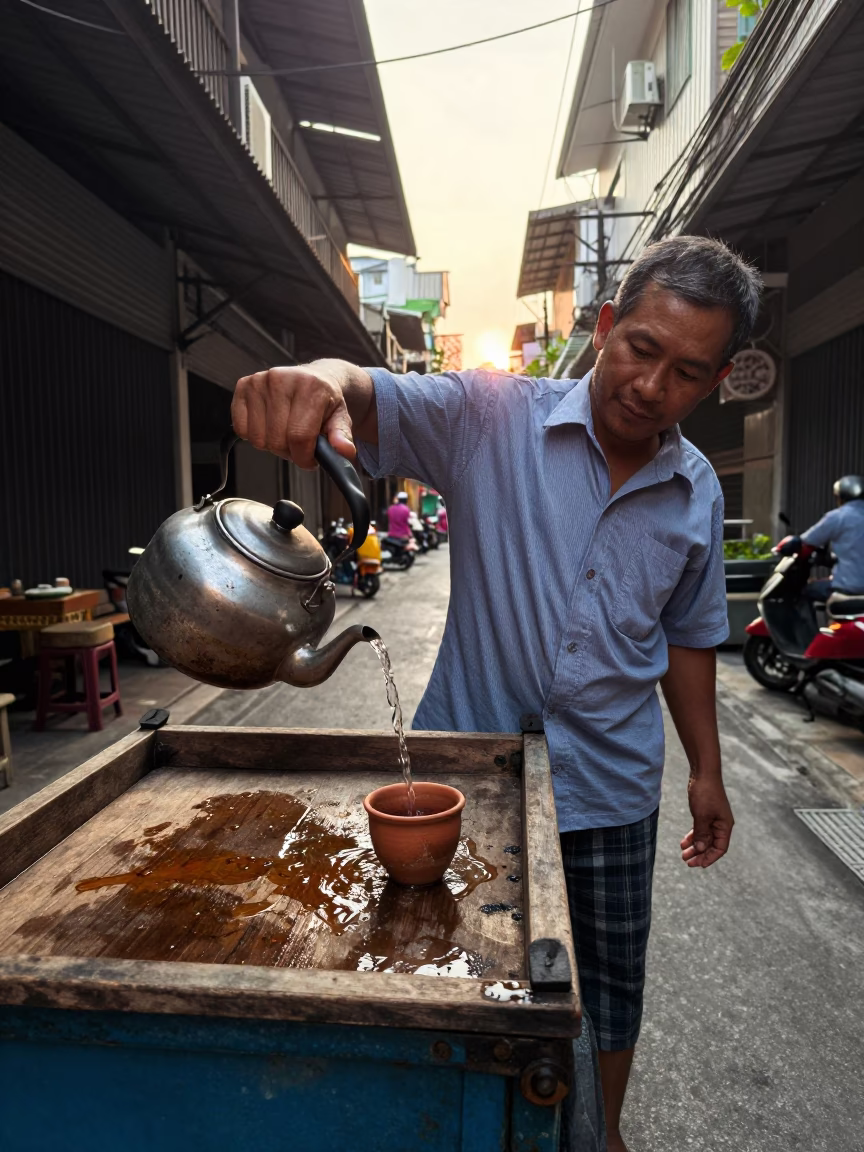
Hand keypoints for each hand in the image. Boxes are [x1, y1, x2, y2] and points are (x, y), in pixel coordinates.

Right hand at [232, 363, 356, 469]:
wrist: (314, 378)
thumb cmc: (325, 401)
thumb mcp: (341, 418)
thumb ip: (342, 436)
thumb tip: (344, 451)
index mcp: (310, 387)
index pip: (299, 437)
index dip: (304, 458)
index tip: (310, 460)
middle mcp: (281, 379)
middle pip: (277, 441)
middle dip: (290, 452)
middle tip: (300, 444)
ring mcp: (260, 381)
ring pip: (258, 439)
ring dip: (272, 445)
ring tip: (286, 433)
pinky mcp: (243, 385)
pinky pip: (242, 429)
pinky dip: (256, 435)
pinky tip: (270, 425)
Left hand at [681, 775, 733, 867]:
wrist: (703, 773)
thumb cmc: (705, 793)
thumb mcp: (701, 815)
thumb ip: (702, 834)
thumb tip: (700, 850)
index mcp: (725, 826)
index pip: (720, 848)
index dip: (710, 858)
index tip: (698, 864)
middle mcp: (721, 824)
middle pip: (712, 845)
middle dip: (699, 854)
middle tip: (686, 861)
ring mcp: (713, 819)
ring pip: (704, 838)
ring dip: (695, 847)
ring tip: (683, 854)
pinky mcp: (706, 814)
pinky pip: (700, 830)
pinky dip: (693, 836)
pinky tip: (683, 842)